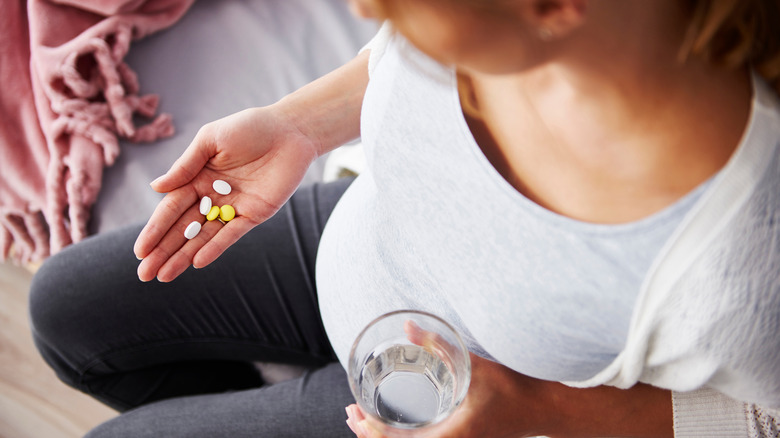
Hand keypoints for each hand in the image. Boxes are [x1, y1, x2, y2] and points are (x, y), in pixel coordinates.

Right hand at [133, 105, 318, 281]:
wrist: (289, 130)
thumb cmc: (248, 128)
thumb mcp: (211, 140)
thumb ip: (185, 166)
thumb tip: (155, 188)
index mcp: (197, 178)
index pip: (171, 209)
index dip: (155, 230)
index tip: (140, 251)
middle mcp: (212, 196)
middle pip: (183, 228)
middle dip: (163, 251)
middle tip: (144, 274)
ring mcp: (233, 207)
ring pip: (204, 237)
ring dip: (184, 256)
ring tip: (163, 276)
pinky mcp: (255, 214)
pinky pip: (231, 234)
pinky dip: (215, 248)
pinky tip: (196, 263)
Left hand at [345, 326, 672, 436]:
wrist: (547, 408)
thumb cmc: (515, 389)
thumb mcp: (475, 365)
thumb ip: (440, 346)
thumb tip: (408, 328)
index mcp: (451, 435)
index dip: (372, 430)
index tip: (355, 412)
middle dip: (371, 434)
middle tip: (352, 413)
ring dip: (386, 436)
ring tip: (365, 420)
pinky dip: (404, 436)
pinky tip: (399, 423)